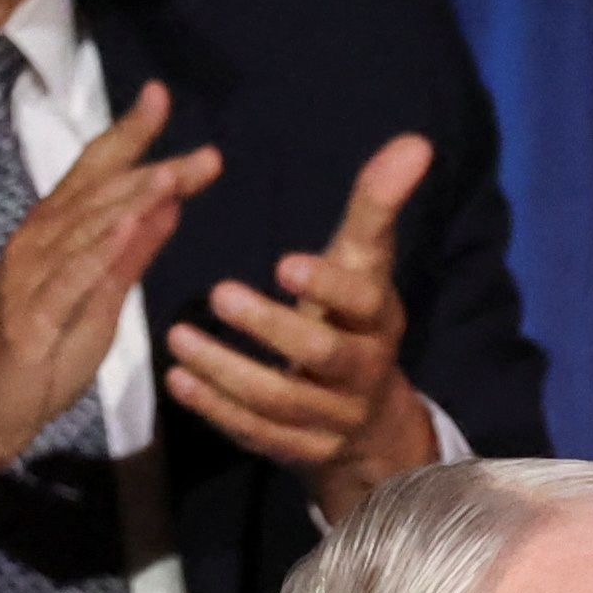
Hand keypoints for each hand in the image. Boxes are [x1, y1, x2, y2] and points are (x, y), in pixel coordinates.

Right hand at [0, 82, 222, 490]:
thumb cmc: (38, 359)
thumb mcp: (99, 302)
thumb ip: (131, 254)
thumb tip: (169, 204)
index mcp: (53, 238)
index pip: (92, 175)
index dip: (126, 135)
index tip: (160, 96)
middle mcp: (37, 246)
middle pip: (96, 194)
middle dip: (150, 166)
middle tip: (206, 152)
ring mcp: (30, 281)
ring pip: (84, 229)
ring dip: (130, 199)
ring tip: (174, 174)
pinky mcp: (31, 321)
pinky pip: (69, 281)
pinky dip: (100, 252)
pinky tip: (131, 230)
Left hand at [166, 132, 442, 517]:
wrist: (369, 421)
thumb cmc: (353, 321)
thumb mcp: (364, 265)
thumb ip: (377, 206)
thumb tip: (415, 141)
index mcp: (378, 320)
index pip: (364, 301)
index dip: (328, 284)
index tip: (283, 261)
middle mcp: (362, 372)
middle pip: (321, 353)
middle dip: (270, 327)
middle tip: (217, 293)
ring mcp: (332, 418)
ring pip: (281, 400)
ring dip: (227, 369)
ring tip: (177, 337)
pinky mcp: (300, 450)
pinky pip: (257, 434)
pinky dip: (216, 410)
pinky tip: (179, 380)